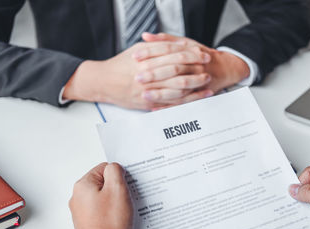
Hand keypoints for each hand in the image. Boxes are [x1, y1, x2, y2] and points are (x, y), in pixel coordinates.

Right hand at [63, 41, 212, 109]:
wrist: (102, 83)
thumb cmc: (120, 65)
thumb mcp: (136, 50)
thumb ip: (156, 46)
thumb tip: (177, 44)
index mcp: (144, 59)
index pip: (172, 53)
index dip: (189, 52)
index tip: (202, 52)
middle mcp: (146, 75)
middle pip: (177, 70)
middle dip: (195, 68)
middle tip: (207, 66)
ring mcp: (148, 91)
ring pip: (176, 88)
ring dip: (194, 85)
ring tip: (207, 82)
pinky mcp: (148, 104)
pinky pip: (170, 103)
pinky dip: (186, 100)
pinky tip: (197, 97)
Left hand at [69, 163, 132, 228]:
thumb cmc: (110, 222)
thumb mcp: (117, 188)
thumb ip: (115, 171)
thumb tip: (114, 168)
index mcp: (83, 185)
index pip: (104, 168)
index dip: (118, 176)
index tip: (123, 186)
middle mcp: (78, 197)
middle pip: (103, 183)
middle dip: (116, 190)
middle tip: (122, 200)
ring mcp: (81, 212)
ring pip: (103, 198)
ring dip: (114, 202)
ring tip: (119, 212)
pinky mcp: (87, 223)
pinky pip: (102, 211)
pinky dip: (110, 214)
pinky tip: (116, 220)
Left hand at [138, 33, 249, 106]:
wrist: (224, 69)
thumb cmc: (200, 55)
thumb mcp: (185, 43)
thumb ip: (165, 40)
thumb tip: (145, 36)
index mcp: (189, 53)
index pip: (168, 51)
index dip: (151, 53)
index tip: (136, 56)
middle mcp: (194, 67)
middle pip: (173, 71)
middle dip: (155, 75)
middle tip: (138, 77)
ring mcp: (197, 83)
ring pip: (178, 90)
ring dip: (160, 93)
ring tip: (144, 95)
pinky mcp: (197, 95)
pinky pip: (182, 103)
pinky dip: (168, 106)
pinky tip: (155, 107)